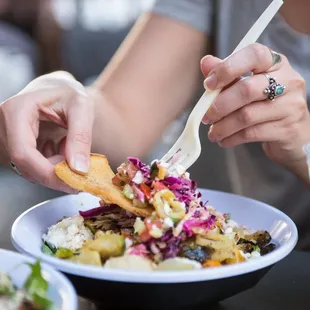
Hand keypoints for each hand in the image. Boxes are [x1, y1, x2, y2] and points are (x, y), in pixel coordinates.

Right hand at [0, 71, 93, 191]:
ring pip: (28, 170)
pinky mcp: (12, 146)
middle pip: (24, 165)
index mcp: (16, 110)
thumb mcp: (81, 107)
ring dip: (54, 168)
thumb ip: (81, 136)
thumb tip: (79, 169)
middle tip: (80, 170)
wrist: (57, 89)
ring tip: (69, 147)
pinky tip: (60, 149)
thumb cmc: (68, 94)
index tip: (73, 182)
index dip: (47, 173)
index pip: (23, 152)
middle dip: (55, 174)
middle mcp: (3, 125)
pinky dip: (50, 165)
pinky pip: (30, 167)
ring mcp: (5, 138)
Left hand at [201, 43, 309, 167]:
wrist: (293, 133)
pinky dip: (231, 138)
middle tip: (206, 117)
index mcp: (276, 63)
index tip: (208, 84)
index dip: (227, 68)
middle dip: (219, 105)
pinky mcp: (288, 130)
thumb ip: (227, 74)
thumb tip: (206, 63)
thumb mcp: (247, 84)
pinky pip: (252, 134)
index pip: (254, 55)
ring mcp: (291, 106)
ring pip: (247, 116)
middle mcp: (289, 81)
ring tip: (213, 132)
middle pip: (247, 90)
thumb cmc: (265, 104)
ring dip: (223, 126)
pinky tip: (223, 140)